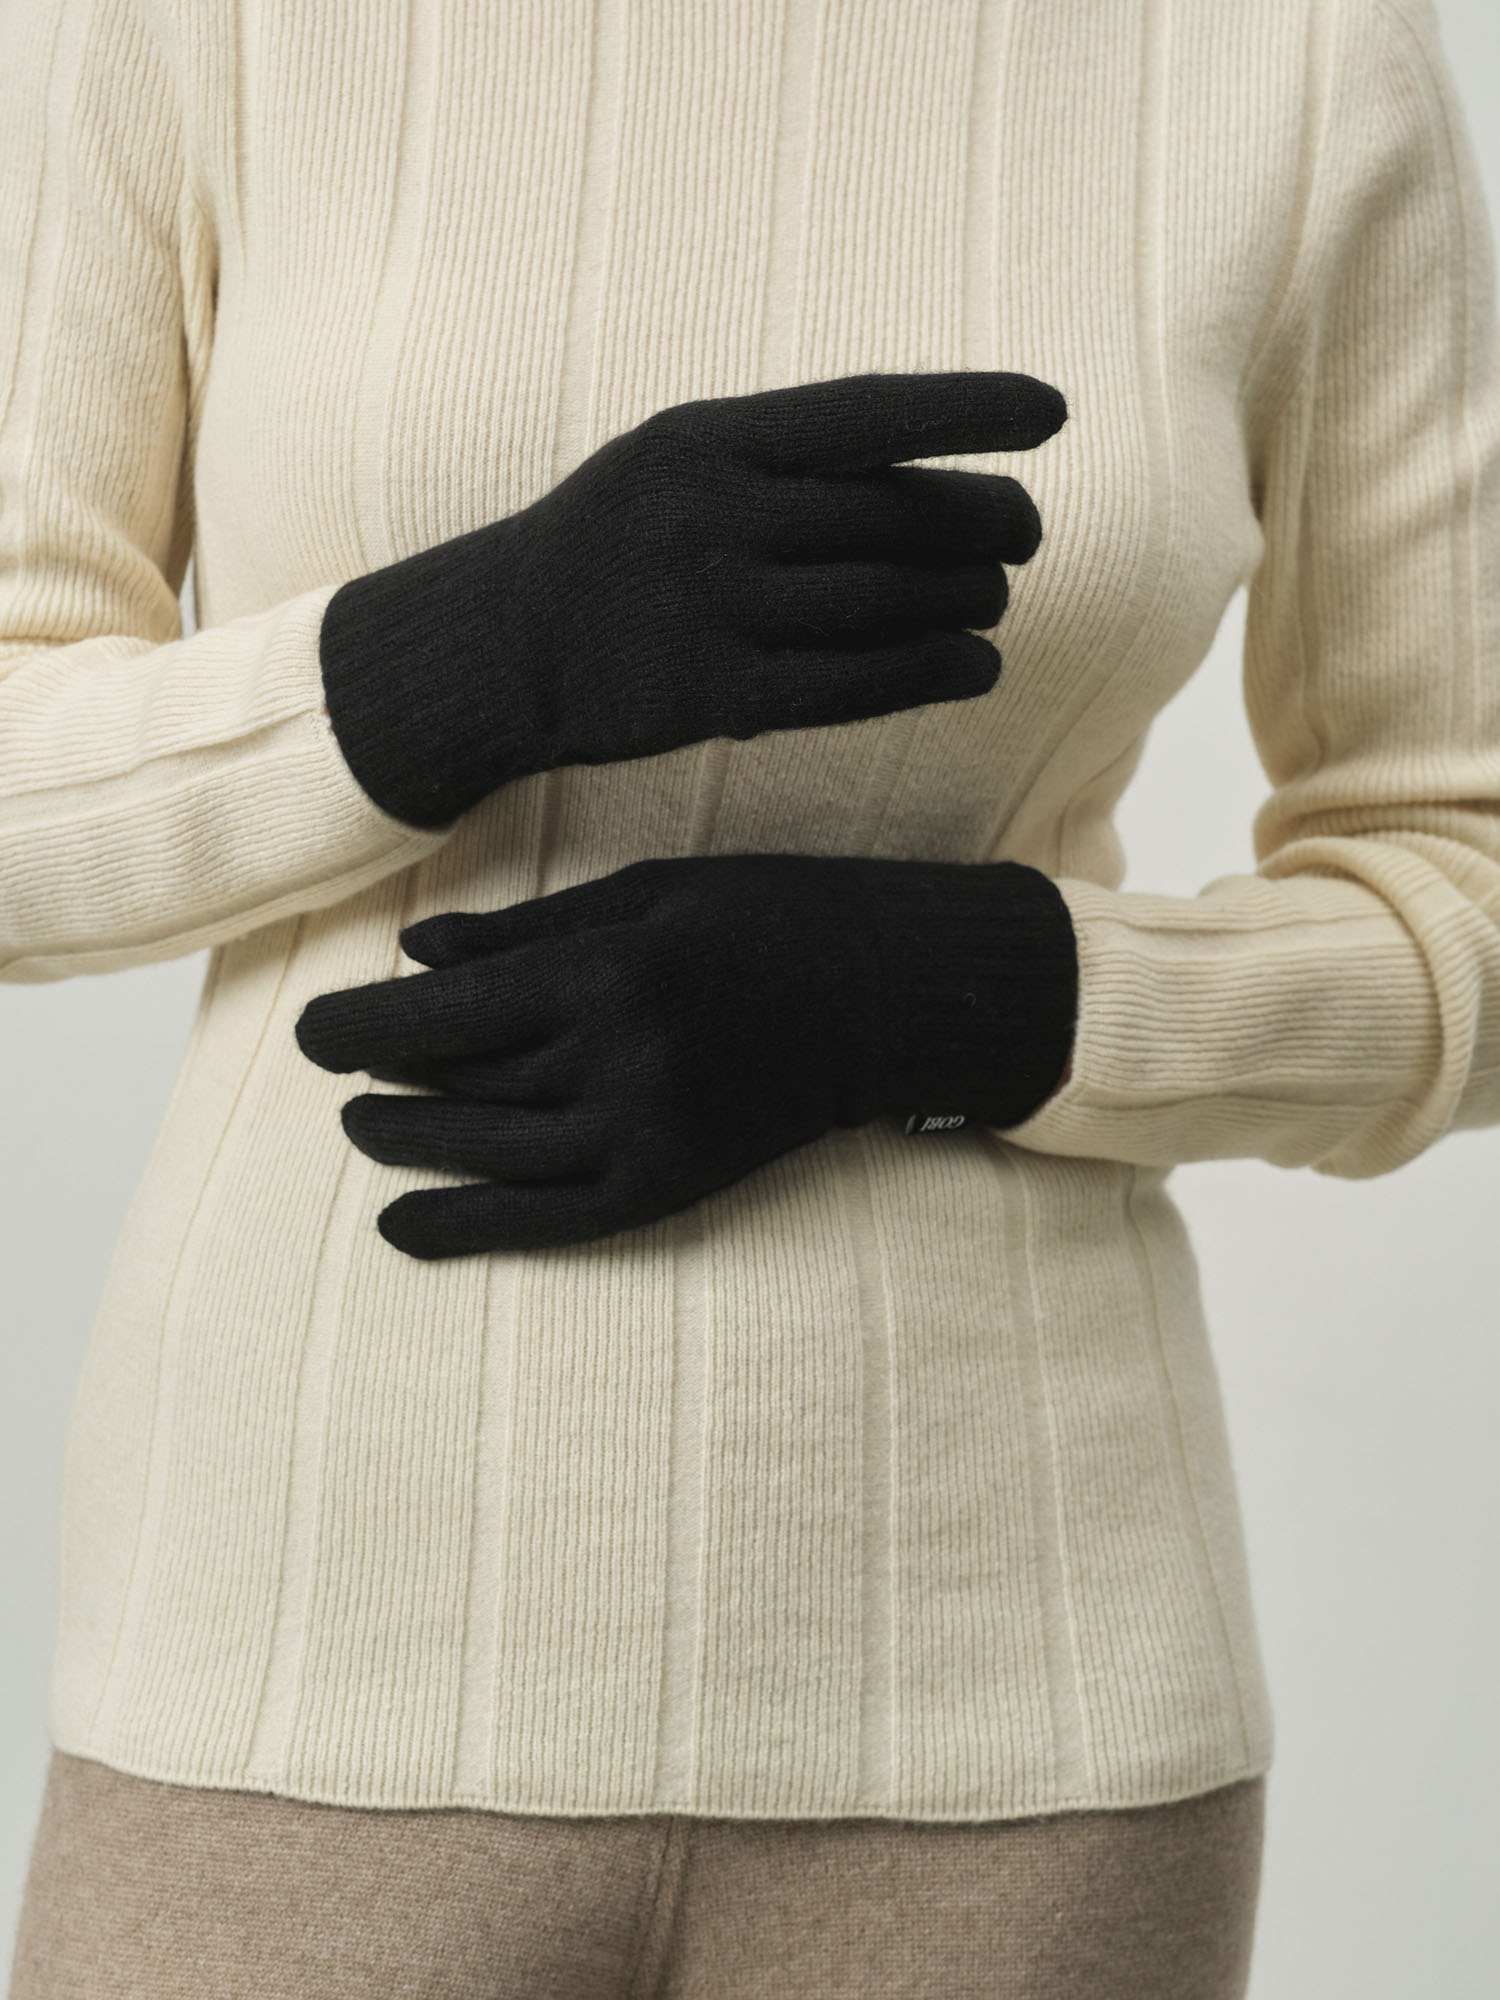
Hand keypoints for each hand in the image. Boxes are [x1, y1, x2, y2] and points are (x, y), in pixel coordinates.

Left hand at [293, 852, 1077, 1258]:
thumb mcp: (651, 893)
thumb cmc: (773, 916)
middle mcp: (622, 1061)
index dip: (364, 1030)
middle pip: (463, 1086)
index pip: (448, 1014)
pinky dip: (470, 1229)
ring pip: (493, 1153)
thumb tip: (418, 955)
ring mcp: (651, 1133)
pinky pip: (552, 1220)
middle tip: (335, 1077)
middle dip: (381, 1085)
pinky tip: (402, 1230)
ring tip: (364, 1132)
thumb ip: (531, 932)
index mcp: (611, 970)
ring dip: (413, 1146)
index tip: (312, 1032)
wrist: (897, 995)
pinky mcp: (676, 1184)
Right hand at [317, 369, 1067, 827]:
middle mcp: (716, 518)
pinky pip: (860, 684)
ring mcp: (717, 611)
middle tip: (1025, 532)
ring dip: (970, 599)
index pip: (870, 411)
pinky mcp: (718, 699)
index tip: (1054, 412)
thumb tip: (941, 468)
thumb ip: (790, 459)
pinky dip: (936, 671)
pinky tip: (977, 666)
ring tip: (996, 599)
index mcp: (710, 440)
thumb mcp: (678, 460)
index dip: (972, 408)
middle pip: (899, 514)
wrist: (505, 645)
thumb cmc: (616, 542)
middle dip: (987, 521)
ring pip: (891, 601)